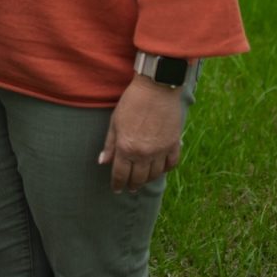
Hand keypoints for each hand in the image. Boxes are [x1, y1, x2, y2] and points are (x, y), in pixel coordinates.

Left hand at [98, 75, 183, 193]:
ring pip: (155, 174)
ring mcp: (161, 150)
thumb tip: (103, 162)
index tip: (116, 189)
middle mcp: (144, 153)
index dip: (117, 184)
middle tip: (129, 187)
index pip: (121, 174)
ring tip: (143, 180)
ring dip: (147, 179)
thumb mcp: (115, 121)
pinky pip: (171, 164)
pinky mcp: (174, 144)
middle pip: (138, 178)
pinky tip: (160, 169)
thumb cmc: (132, 101)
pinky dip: (165, 169)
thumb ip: (110, 144)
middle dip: (132, 185)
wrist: (156, 87)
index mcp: (127, 148)